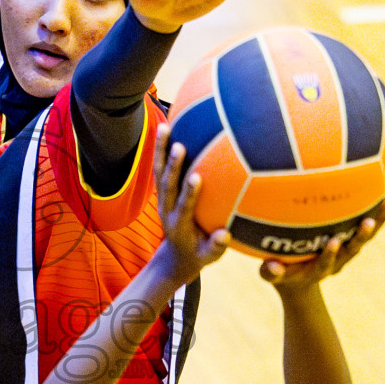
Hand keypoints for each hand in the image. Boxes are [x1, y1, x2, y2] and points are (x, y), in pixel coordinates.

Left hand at [150, 126, 229, 286]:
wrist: (176, 256)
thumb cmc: (199, 254)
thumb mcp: (209, 257)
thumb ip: (215, 247)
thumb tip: (225, 235)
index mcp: (180, 224)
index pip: (184, 206)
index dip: (189, 192)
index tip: (196, 176)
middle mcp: (167, 208)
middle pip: (167, 185)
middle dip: (172, 166)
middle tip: (178, 145)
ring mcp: (162, 199)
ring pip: (159, 172)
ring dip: (160, 150)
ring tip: (164, 126)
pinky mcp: (162, 192)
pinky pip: (160, 168)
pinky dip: (161, 149)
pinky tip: (168, 126)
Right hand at [260, 201, 384, 296]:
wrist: (300, 283)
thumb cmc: (283, 274)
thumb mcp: (274, 276)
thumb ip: (271, 273)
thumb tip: (269, 266)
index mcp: (319, 269)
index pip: (326, 262)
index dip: (330, 254)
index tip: (332, 242)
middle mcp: (338, 261)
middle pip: (353, 248)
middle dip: (361, 236)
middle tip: (368, 222)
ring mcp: (347, 251)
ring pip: (365, 237)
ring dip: (379, 222)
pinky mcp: (352, 241)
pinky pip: (368, 226)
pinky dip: (378, 213)